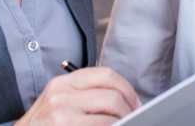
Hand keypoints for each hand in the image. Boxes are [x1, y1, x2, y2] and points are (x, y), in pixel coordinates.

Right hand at [15, 67, 138, 125]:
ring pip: (110, 113)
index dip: (127, 89)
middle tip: (135, 118)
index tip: (135, 103)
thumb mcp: (59, 104)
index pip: (106, 74)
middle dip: (129, 109)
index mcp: (63, 82)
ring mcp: (60, 112)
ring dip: (124, 121)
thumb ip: (86, 96)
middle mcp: (61, 93)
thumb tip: (122, 100)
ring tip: (125, 125)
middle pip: (112, 94)